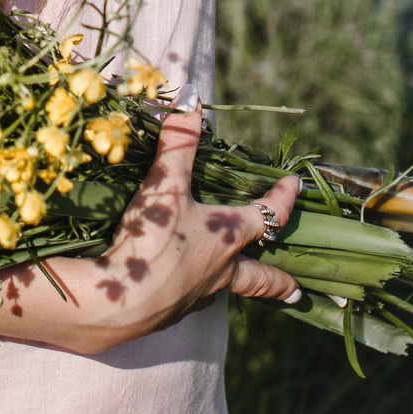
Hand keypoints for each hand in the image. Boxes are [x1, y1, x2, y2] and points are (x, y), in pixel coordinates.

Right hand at [0, 101, 301, 356]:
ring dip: (232, 282)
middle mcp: (220, 271)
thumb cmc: (151, 240)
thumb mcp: (165, 184)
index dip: (284, 197)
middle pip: (260, 279)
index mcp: (228, 237)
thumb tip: (192, 100)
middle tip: (297, 292)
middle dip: (279, 282)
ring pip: (223, 289)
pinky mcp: (169, 313)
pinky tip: (177, 286)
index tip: (296, 185)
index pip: (268, 215)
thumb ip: (178, 143)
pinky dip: (191, 290)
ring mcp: (196, 296)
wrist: (115, 303)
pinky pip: (190, 299)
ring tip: (230, 279)